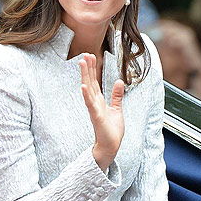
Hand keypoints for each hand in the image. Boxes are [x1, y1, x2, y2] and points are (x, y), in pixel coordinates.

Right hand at [80, 53, 124, 169]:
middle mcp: (94, 103)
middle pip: (90, 82)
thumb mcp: (116, 109)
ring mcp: (94, 109)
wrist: (111, 146)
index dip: (92, 69)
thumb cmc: (112, 130)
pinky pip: (90, 104)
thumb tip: (119, 81)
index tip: (90, 56)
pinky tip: (83, 86)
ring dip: (85, 76)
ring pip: (88, 89)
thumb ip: (116, 96)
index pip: (94, 81)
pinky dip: (86, 95)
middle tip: (84, 54)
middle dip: (87, 68)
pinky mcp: (96, 117)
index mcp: (99, 101)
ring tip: (82, 63)